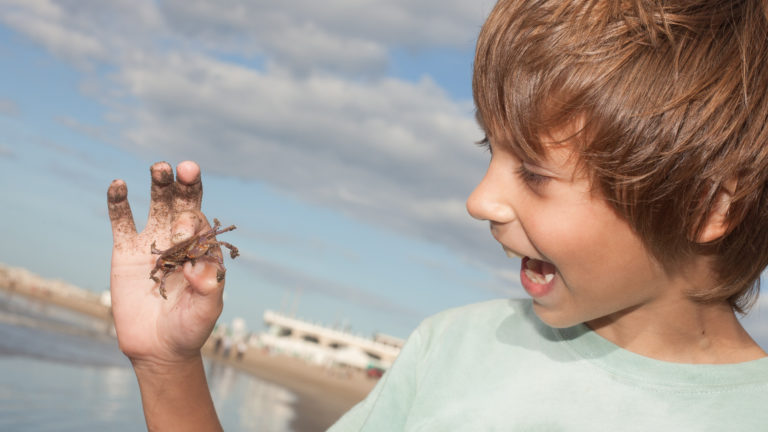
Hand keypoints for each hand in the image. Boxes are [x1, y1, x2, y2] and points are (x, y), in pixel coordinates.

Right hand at [107, 161, 224, 366]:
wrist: (159, 348)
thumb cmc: (190, 328)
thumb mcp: (207, 310)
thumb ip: (209, 287)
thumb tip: (198, 265)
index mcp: (202, 248)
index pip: (201, 223)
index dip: (193, 220)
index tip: (183, 230)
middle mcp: (179, 240)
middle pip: (183, 204)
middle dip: (185, 185)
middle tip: (185, 168)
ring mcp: (152, 242)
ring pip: (156, 204)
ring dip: (159, 184)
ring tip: (159, 167)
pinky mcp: (125, 251)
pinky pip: (122, 221)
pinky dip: (118, 203)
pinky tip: (118, 185)